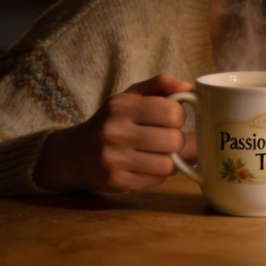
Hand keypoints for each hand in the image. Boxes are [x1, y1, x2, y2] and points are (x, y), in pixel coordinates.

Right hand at [34, 74, 196, 192]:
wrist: (77, 153)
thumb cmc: (112, 121)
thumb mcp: (131, 96)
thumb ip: (160, 84)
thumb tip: (188, 86)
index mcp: (122, 106)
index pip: (172, 112)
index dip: (178, 116)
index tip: (169, 118)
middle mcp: (115, 132)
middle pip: (174, 140)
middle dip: (176, 139)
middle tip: (165, 138)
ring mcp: (114, 159)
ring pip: (168, 164)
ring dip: (169, 159)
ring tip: (157, 152)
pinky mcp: (117, 181)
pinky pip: (157, 179)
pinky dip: (158, 173)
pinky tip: (146, 165)